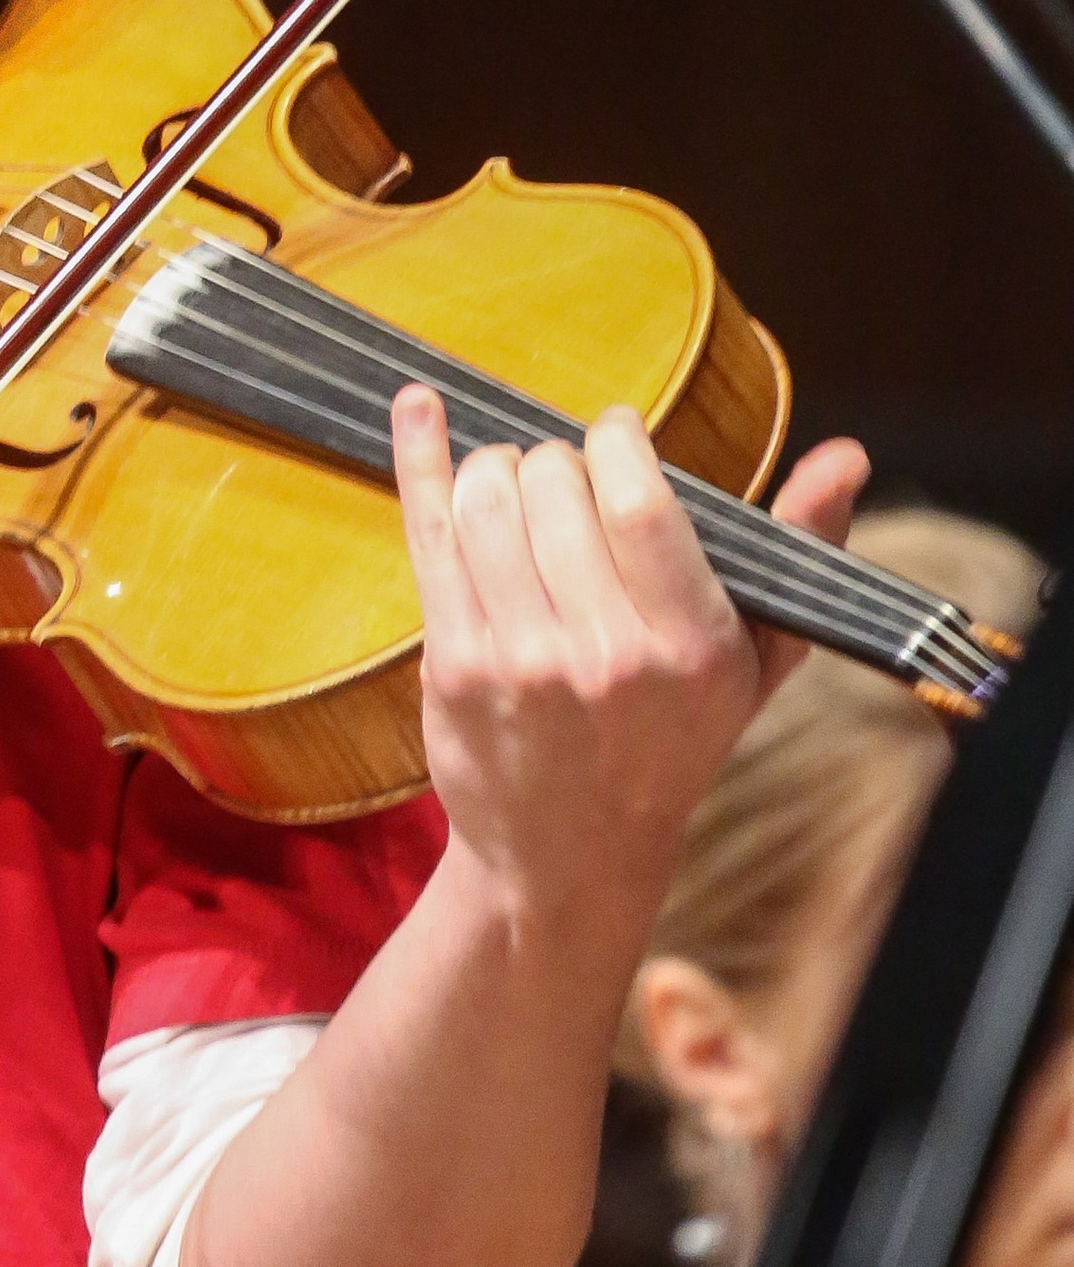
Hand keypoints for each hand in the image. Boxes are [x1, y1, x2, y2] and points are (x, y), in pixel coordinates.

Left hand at [391, 388, 866, 940]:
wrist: (571, 856)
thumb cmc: (673, 741)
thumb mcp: (757, 660)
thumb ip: (801, 551)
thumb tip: (847, 455)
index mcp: (690, 646)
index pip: (642, 502)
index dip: (618, 440)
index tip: (617, 432)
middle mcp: (605, 656)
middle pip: (556, 489)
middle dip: (556, 460)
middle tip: (564, 481)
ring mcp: (520, 663)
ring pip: (487, 502)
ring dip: (495, 467)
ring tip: (516, 484)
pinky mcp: (453, 667)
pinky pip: (428, 536)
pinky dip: (419, 459)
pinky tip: (419, 410)